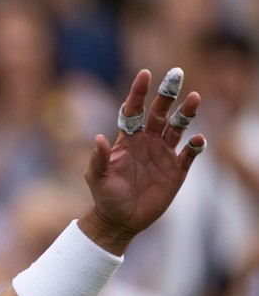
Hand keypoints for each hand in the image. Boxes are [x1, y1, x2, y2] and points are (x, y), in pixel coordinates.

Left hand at [80, 69, 206, 253]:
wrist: (120, 220)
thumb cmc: (105, 197)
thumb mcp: (97, 179)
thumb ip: (98, 160)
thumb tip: (98, 138)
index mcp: (128, 140)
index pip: (134, 111)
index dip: (139, 93)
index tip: (145, 74)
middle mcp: (147, 142)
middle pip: (160, 113)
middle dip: (168, 95)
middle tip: (176, 75)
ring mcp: (163, 154)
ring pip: (178, 127)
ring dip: (186, 113)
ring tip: (195, 98)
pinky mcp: (177, 170)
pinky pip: (190, 153)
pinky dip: (195, 145)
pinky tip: (198, 140)